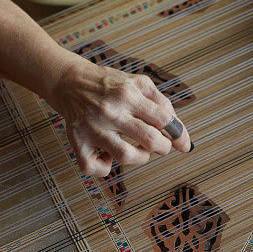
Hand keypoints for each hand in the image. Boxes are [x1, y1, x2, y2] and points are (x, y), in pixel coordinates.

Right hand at [48, 57, 191, 175]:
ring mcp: (93, 128)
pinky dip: (105, 169)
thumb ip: (160, 101)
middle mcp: (111, 111)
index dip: (178, 133)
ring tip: (140, 151)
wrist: (71, 82)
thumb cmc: (109, 84)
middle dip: (163, 147)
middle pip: (148, 139)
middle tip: (162, 147)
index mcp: (128, 94)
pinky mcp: (78, 142)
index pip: (162, 118)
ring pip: (125, 156)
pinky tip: (109, 157)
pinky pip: (94, 168)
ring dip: (140, 158)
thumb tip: (176, 127)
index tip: (181, 141)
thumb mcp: (137, 82)